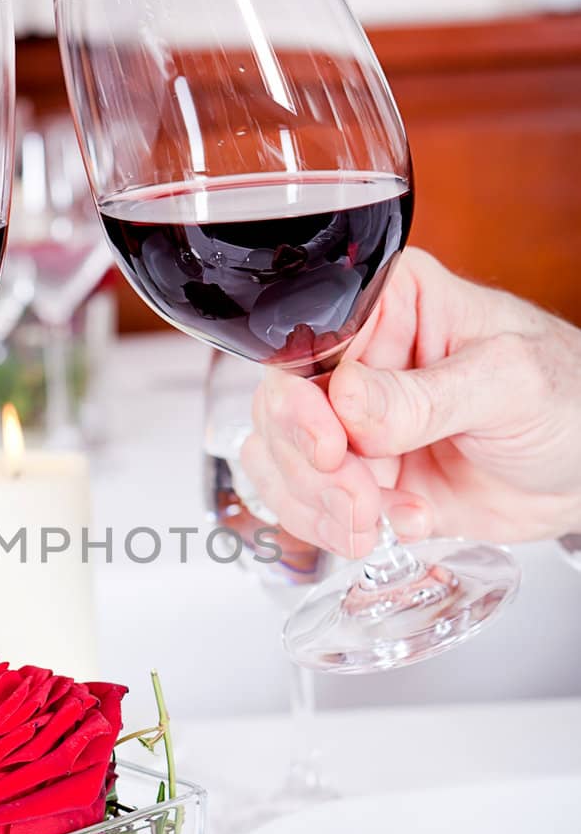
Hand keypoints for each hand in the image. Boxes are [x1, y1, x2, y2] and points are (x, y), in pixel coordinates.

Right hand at [241, 248, 580, 556]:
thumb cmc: (569, 397)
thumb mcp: (509, 382)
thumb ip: (426, 396)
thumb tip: (348, 403)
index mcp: (391, 305)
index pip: (309, 344)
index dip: (304, 402)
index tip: (332, 448)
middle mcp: (359, 361)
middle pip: (281, 409)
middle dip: (314, 467)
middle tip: (362, 499)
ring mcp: (353, 424)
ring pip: (282, 462)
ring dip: (322, 505)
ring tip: (381, 521)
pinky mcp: (359, 480)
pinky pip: (308, 505)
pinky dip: (340, 528)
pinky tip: (400, 524)